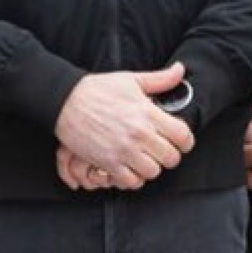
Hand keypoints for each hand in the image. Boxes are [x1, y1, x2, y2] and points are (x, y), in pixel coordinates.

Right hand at [53, 63, 194, 190]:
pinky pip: (130, 182)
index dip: (186, 140)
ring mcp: (123, 151)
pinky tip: (129, 167)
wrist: (65, 101)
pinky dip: (132, 178)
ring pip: (153, 172)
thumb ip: (160, 79)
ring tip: (144, 158)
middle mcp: (138, 134)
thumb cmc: (97, 89)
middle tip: (160, 149)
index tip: (180, 140)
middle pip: (171, 158)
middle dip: (169, 154)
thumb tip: (180, 70)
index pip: (183, 136)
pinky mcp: (107, 163)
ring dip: (150, 167)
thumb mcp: (131, 80)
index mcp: (147, 113)